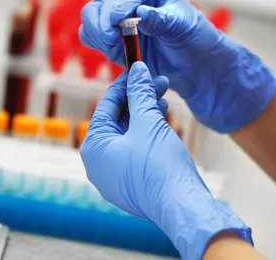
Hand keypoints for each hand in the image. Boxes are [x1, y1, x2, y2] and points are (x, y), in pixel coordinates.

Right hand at [79, 0, 275, 132]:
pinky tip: (116, 53)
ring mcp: (112, 13)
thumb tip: (140, 12)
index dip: (118, 7)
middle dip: (102, 26)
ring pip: (89, 20)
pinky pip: (89, 35)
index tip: (117, 23)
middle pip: (98, 6)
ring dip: (99, 37)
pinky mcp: (107, 32)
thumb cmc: (192, 37)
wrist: (191, 61)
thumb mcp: (182, 27)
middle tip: (112, 43)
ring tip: (116, 50)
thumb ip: (161, 19)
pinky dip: (98, 45)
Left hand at [81, 62, 251, 258]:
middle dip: (138, 99)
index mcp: (93, 148)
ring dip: (145, 114)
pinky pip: (136, 151)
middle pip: (117, 120)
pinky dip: (147, 134)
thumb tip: (137, 70)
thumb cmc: (159, 166)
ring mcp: (115, 177)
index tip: (138, 69)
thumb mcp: (148, 122)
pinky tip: (163, 120)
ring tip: (164, 99)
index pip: (106, 106)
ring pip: (128, 135)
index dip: (125, 85)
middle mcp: (98, 164)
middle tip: (158, 82)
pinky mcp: (132, 184)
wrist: (182, 207)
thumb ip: (139, 93)